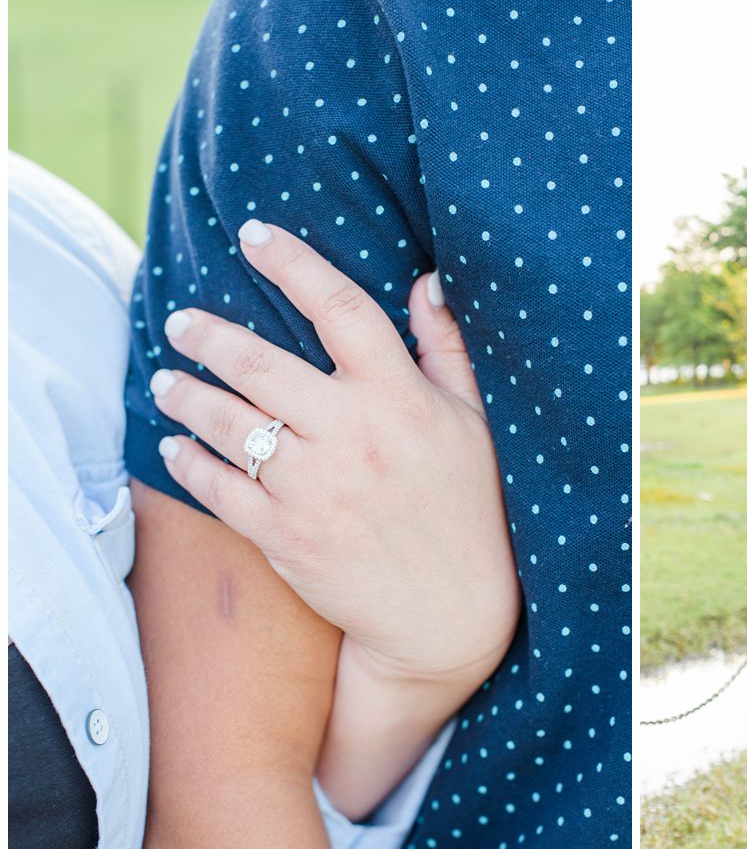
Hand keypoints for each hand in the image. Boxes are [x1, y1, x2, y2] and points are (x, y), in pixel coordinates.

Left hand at [147, 219, 517, 684]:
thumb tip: (424, 282)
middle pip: (261, 363)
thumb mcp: (475, 423)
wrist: (450, 613)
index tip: (254, 235)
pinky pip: (216, 485)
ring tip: (168, 380)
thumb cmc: (470, 510)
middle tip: (182, 320)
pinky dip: (186, 460)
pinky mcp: (284, 534)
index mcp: (404, 399)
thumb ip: (446, 350)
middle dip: (209, 335)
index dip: (293, 263)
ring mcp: (314, 487)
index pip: (342, 310)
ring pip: (228, 423)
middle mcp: (355, 435)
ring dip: (186, 394)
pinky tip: (176, 445)